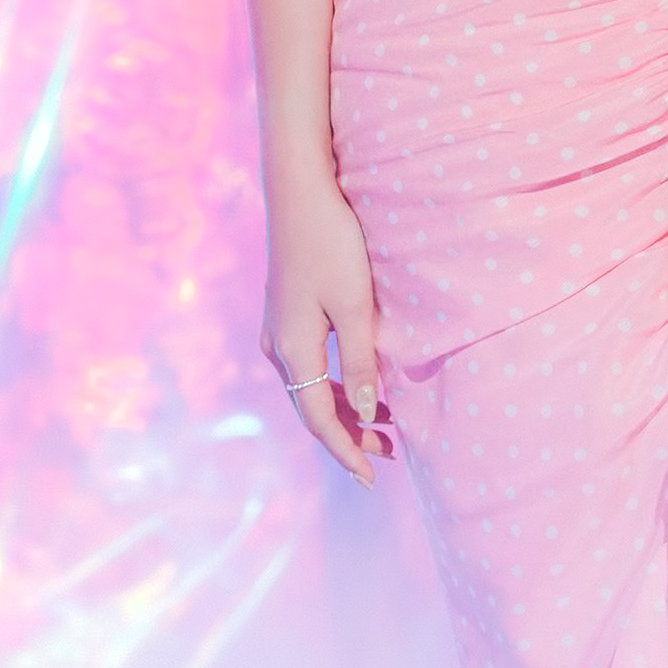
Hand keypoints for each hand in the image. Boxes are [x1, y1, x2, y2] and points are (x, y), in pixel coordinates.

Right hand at [260, 163, 391, 485]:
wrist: (298, 190)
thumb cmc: (331, 244)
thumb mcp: (355, 306)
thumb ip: (362, 362)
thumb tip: (368, 412)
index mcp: (293, 352)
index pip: (320, 419)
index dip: (346, 451)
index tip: (373, 477)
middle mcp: (278, 347)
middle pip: (312, 409)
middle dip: (348, 436)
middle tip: (389, 455)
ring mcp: (278, 329)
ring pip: (310, 387)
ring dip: (343, 410)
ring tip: (382, 425)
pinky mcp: (285, 311)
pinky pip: (309, 365)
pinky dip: (335, 383)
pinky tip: (361, 382)